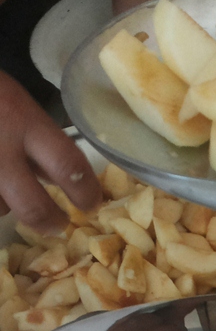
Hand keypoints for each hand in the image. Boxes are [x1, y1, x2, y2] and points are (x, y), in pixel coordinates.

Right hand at [0, 71, 101, 233]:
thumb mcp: (18, 106)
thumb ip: (38, 144)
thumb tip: (63, 181)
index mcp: (23, 121)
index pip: (69, 165)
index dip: (86, 192)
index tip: (92, 204)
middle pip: (33, 206)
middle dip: (51, 221)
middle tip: (58, 224)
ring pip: (0, 208)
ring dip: (7, 204)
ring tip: (8, 188)